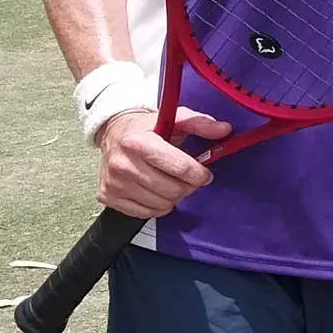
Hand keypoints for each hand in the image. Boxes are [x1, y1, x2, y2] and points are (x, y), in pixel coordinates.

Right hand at [94, 107, 232, 219]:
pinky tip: (156, 190)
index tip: (204, 173)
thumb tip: (224, 129)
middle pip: (173, 190)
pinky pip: (146, 213)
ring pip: (162, 204)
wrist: (114, 132)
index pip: (180, 169)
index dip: (199, 174)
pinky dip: (158, 206)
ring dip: (174, 196)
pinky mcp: (108, 196)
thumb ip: (200, 123)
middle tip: (187, 177)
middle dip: (188, 185)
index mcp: (138, 142)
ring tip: (170, 181)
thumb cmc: (148, 127)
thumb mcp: (175, 119)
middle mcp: (122, 164)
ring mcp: (114, 182)